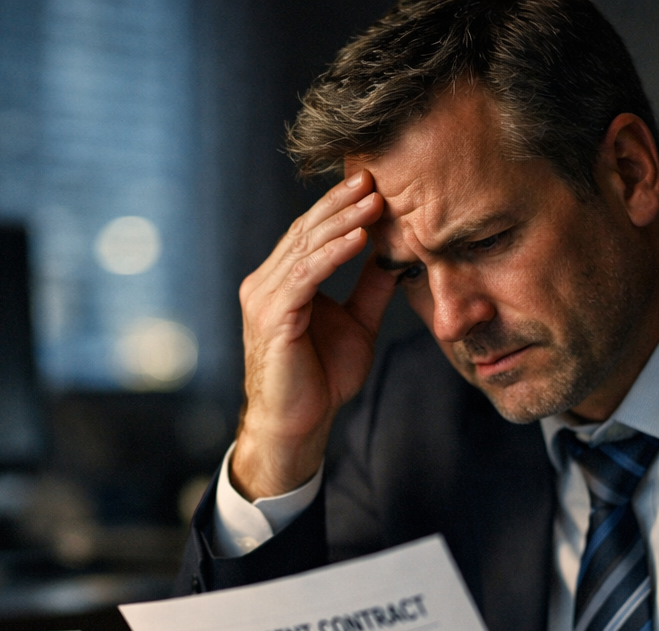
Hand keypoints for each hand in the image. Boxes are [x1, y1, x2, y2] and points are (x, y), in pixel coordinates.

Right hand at [232, 170, 396, 499]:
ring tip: (373, 201)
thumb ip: (369, 289)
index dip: (341, 207)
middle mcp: (266, 283)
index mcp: (283, 281)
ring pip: (305, 248)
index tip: (374, 183)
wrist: (298, 426)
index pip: (311, 234)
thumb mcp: (357, 325)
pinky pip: (305, 276)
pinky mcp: (272, 317)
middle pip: (306, 231)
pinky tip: (359, 239)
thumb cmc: (321, 381)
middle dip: (342, 204)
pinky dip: (332, 255)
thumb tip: (394, 255)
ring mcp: (265, 298)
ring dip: (342, 222)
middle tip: (374, 177)